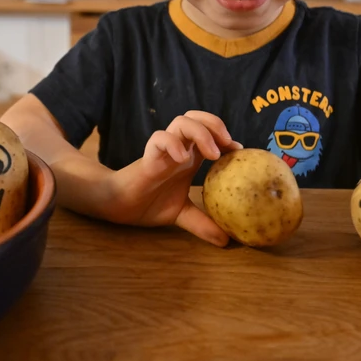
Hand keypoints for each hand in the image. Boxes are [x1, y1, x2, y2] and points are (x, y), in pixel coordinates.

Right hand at [106, 111, 241, 246]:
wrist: (121, 206)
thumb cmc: (150, 203)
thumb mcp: (183, 214)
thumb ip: (203, 223)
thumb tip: (226, 241)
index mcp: (189, 157)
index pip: (210, 133)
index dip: (226, 138)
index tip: (239, 152)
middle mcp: (178, 148)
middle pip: (197, 118)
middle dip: (215, 125)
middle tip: (228, 144)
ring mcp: (163, 150)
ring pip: (181, 122)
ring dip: (200, 132)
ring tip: (212, 153)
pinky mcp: (148, 156)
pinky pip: (159, 139)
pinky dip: (172, 143)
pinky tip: (182, 158)